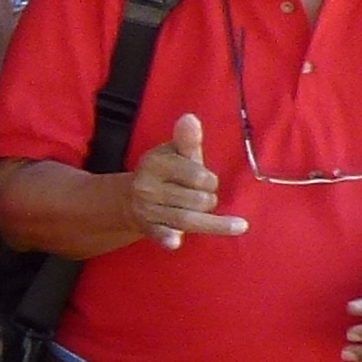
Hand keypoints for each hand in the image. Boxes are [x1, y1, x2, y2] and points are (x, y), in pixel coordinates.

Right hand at [125, 113, 246, 250]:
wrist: (129, 199)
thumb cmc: (165, 173)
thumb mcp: (174, 154)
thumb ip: (187, 140)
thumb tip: (190, 118)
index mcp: (155, 164)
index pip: (198, 176)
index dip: (209, 180)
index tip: (205, 180)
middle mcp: (148, 187)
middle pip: (198, 200)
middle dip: (208, 200)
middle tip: (202, 198)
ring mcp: (147, 209)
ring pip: (188, 219)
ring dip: (212, 222)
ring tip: (232, 224)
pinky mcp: (148, 228)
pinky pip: (160, 234)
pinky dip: (167, 238)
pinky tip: (175, 243)